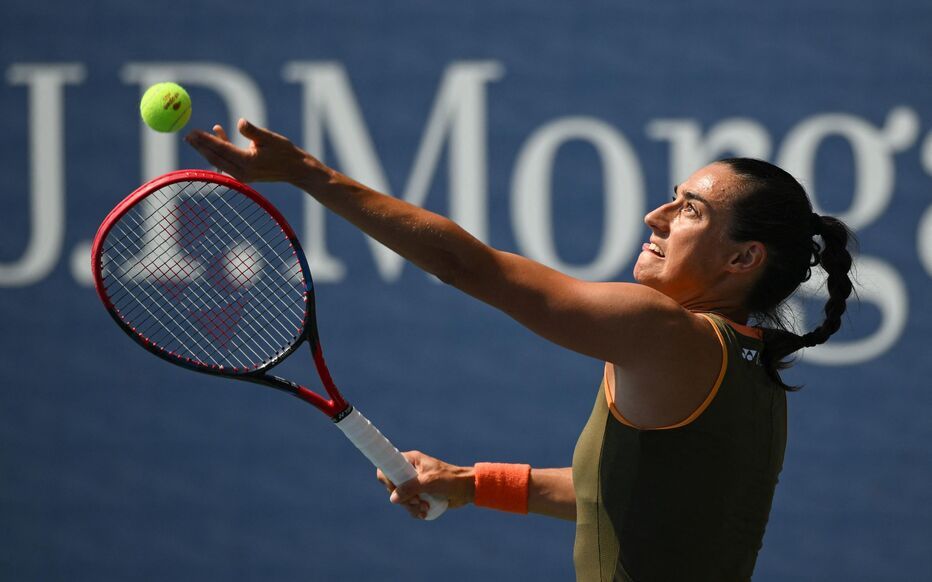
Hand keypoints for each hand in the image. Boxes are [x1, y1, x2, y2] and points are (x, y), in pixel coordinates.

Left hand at [185, 118, 328, 185]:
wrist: (297, 170)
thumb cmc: (286, 153)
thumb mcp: (270, 138)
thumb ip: (253, 131)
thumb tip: (240, 122)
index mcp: (248, 162)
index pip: (221, 149)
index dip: (205, 140)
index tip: (192, 132)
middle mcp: (242, 172)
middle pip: (214, 158)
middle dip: (200, 146)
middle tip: (187, 134)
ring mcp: (242, 176)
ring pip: (218, 160)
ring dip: (207, 148)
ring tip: (194, 137)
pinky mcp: (244, 175)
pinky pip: (226, 161)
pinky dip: (220, 150)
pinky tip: (217, 132)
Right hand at [377, 451, 474, 518]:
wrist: (467, 489)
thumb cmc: (450, 480)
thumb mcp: (429, 482)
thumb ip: (410, 488)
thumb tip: (393, 498)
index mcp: (411, 461)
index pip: (388, 465)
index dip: (387, 478)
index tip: (396, 489)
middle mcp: (410, 471)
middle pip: (393, 487)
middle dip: (404, 498)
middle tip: (417, 501)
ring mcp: (414, 484)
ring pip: (401, 499)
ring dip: (411, 507)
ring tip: (424, 507)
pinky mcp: (419, 495)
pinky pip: (409, 505)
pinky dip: (415, 511)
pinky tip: (425, 512)